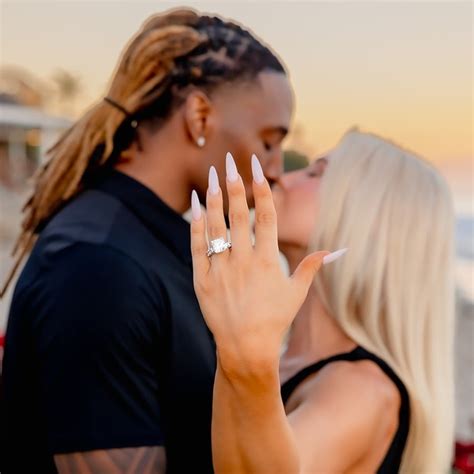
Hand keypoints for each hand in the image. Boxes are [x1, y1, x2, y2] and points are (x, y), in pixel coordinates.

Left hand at [190, 153, 327, 373]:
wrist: (245, 347)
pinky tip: (198, 203)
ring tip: (213, 174)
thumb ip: (311, 267)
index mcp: (268, 260)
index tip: (256, 167)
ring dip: (215, 197)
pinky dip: (197, 223)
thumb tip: (334, 251)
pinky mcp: (203, 278)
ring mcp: (221, 269)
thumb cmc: (274, 320)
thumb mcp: (296, 293)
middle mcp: (244, 260)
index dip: (262, 188)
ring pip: (216, 225)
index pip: (266, 215)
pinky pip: (198, 245)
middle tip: (230, 161)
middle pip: (238, 214)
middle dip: (234, 184)